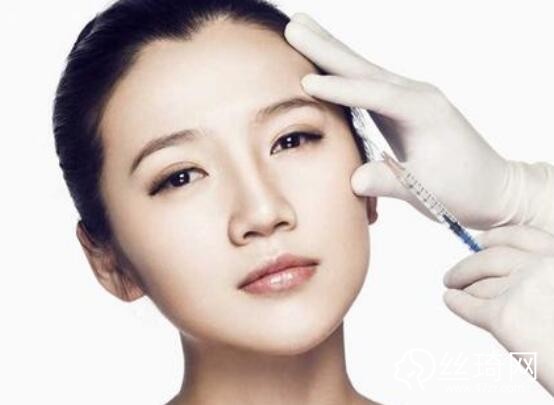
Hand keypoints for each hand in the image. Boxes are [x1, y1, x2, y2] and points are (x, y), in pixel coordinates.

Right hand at [284, 13, 512, 229]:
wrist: (492, 187)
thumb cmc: (463, 189)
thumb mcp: (426, 192)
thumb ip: (390, 183)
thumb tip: (354, 181)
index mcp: (423, 111)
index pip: (374, 95)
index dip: (340, 90)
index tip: (306, 82)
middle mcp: (416, 95)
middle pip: (363, 68)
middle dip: (327, 48)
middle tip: (294, 25)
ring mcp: (410, 98)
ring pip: (364, 70)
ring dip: (332, 51)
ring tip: (303, 31)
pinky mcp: (404, 107)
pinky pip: (368, 84)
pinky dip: (344, 71)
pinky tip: (328, 65)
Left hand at [443, 225, 553, 394]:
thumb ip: (546, 278)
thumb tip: (517, 276)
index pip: (521, 237)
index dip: (496, 239)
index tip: (483, 241)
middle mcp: (541, 266)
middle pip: (491, 258)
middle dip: (468, 266)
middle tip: (456, 273)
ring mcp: (521, 289)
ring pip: (479, 284)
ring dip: (463, 286)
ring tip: (456, 289)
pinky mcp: (503, 316)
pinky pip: (469, 305)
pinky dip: (457, 302)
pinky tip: (451, 300)